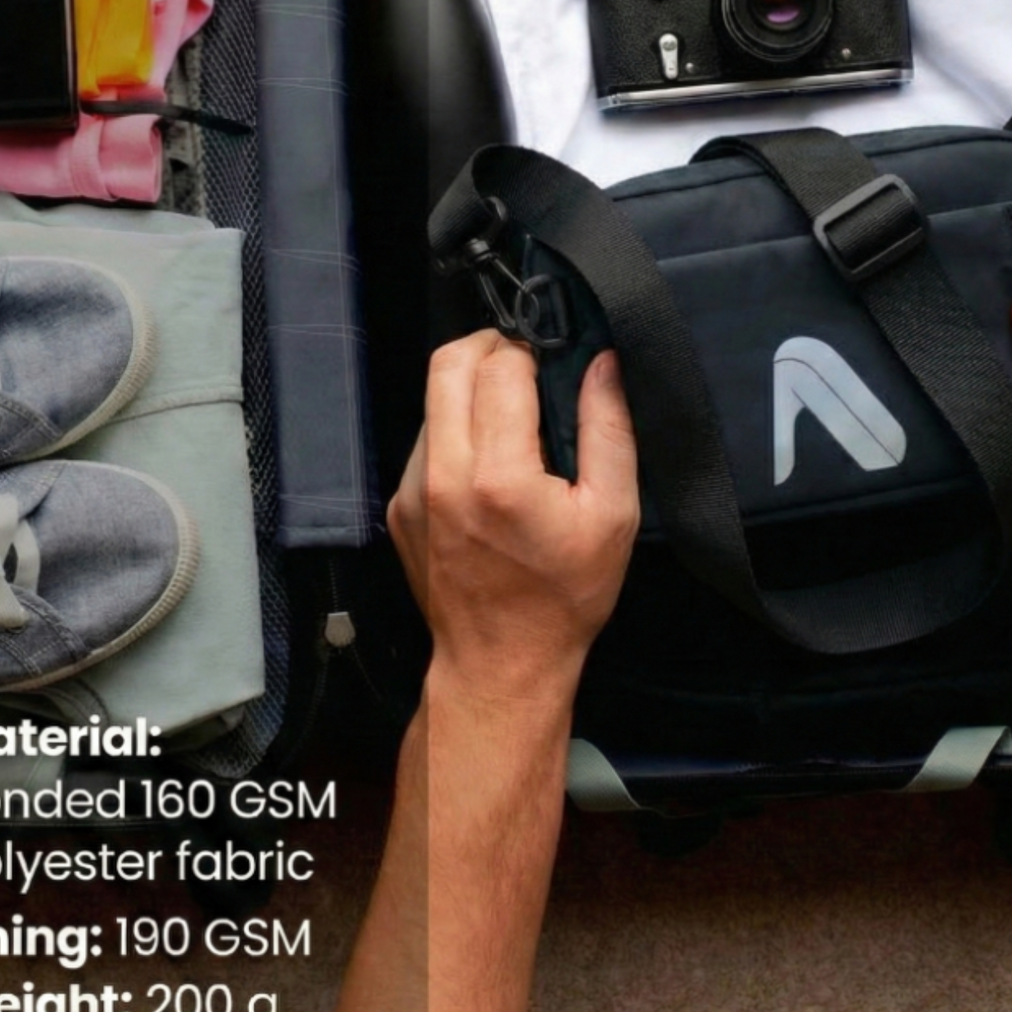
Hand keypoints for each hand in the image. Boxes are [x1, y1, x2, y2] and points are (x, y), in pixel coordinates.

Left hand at [387, 331, 640, 709]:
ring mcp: (412, 491)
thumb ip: (609, 430)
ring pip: (432, 398)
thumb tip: (602, 363)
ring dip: (470, 388)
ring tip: (512, 416)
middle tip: (527, 365)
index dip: (532, 350)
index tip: (555, 364)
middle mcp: (444, 476)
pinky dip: (456, 430)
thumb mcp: (612, 515)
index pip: (501, 366)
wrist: (500, 664)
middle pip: (448, 363)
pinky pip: (425, 440)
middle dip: (490, 347)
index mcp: (500, 477)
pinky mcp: (398, 506)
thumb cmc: (564, 597)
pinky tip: (489, 461)